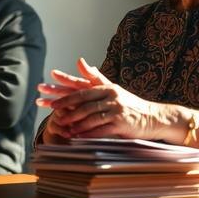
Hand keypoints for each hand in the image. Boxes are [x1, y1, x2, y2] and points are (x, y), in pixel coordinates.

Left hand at [37, 58, 164, 140]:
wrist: (153, 117)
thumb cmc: (130, 104)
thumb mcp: (112, 88)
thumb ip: (94, 77)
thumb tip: (79, 61)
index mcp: (106, 88)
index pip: (80, 88)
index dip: (62, 90)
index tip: (45, 91)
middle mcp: (111, 96)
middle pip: (83, 101)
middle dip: (64, 105)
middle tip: (50, 109)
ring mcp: (116, 110)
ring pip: (90, 116)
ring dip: (74, 122)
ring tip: (61, 126)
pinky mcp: (121, 124)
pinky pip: (100, 129)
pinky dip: (87, 133)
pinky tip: (77, 136)